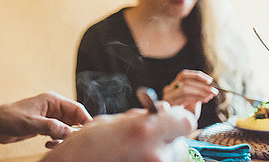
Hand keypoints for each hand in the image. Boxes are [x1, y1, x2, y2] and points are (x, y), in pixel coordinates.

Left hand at [0, 92, 91, 145]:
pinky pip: (59, 134)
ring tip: (54, 143)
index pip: (77, 109)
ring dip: (65, 138)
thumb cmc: (9, 118)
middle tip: (70, 142)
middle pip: (74, 119)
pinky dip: (57, 140)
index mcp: (52, 100)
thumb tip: (69, 132)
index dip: (85, 120)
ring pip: (67, 128)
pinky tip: (47, 143)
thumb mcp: (31, 123)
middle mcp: (53, 107)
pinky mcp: (45, 126)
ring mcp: (49, 117)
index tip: (90, 134)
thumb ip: (51, 127)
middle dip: (75, 132)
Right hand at [40, 104, 195, 161]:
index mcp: (144, 131)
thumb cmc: (83, 148)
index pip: (185, 122)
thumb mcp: (108, 122)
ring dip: (160, 152)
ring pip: (172, 158)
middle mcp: (155, 154)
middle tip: (146, 137)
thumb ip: (137, 117)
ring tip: (135, 152)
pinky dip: (151, 161)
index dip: (177, 118)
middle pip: (180, 142)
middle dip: (166, 137)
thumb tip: (159, 112)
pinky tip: (133, 159)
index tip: (169, 118)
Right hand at [163, 70, 217, 116]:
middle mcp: (168, 90)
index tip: (209, 80)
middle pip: (185, 81)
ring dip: (201, 91)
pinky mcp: (169, 105)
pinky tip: (205, 99)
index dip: (196, 75)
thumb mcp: (193, 101)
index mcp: (173, 87)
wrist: (178, 129)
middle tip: (214, 91)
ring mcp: (168, 97)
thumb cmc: (186, 115)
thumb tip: (208, 85)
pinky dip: (196, 97)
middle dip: (202, 85)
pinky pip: (184, 97)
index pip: (183, 75)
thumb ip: (197, 93)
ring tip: (211, 95)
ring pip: (184, 89)